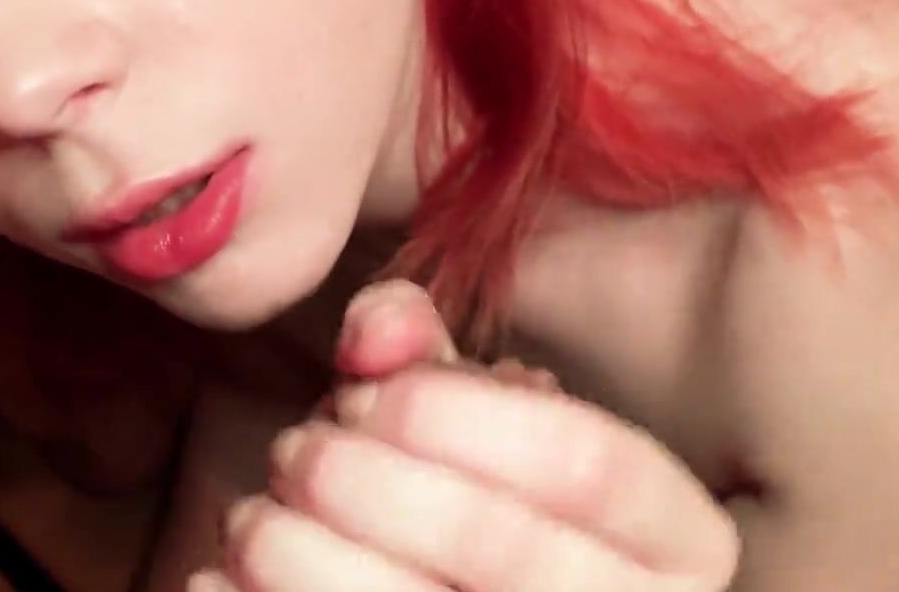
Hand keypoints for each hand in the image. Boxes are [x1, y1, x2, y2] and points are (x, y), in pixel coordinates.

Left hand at [193, 282, 739, 590]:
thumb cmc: (470, 517)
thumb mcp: (470, 429)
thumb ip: (425, 361)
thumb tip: (376, 331)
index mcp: (676, 542)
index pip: (589, 462)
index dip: (456, 413)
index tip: (363, 393)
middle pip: (499, 544)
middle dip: (363, 482)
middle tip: (295, 452)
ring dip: (299, 555)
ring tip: (254, 520)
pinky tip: (222, 580)